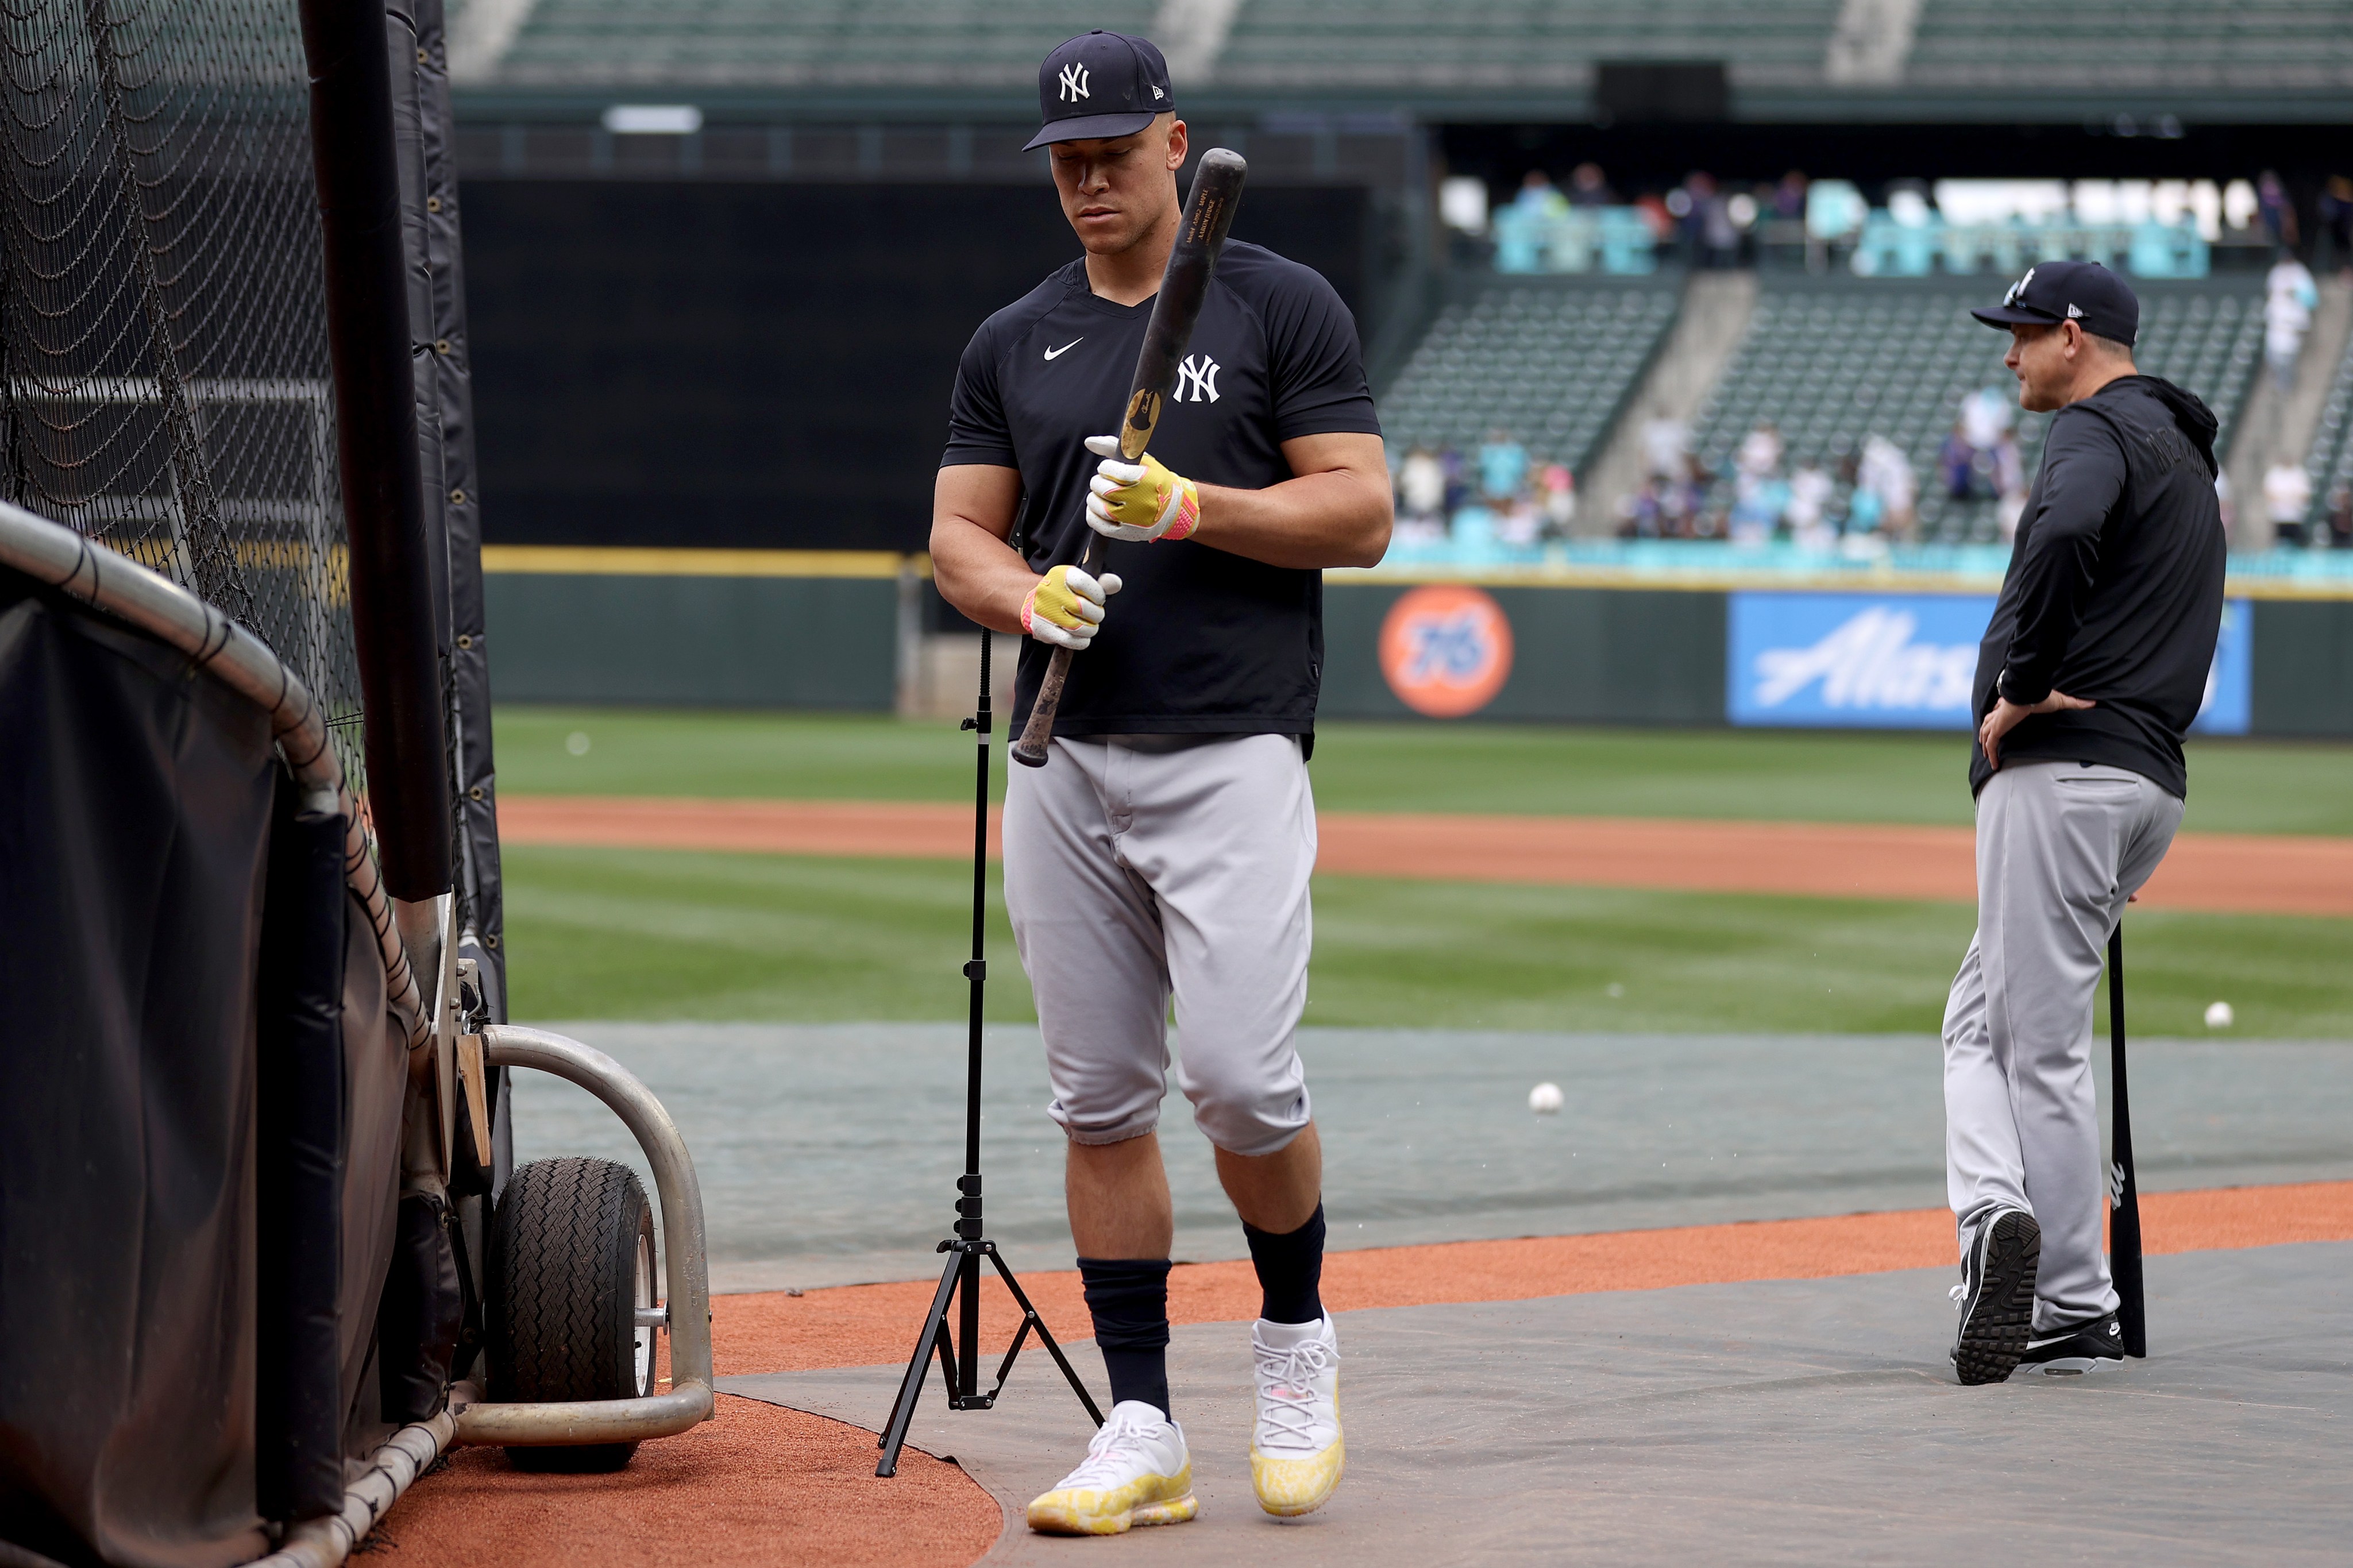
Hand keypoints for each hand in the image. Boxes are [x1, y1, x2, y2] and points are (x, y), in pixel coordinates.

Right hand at [1019, 564, 1121, 650]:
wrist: (1033, 605)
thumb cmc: (1062, 594)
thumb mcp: (1080, 583)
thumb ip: (1100, 583)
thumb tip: (1115, 583)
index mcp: (1060, 575)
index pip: (1083, 583)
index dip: (1097, 594)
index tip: (1097, 598)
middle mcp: (1051, 593)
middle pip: (1084, 608)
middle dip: (1096, 614)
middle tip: (1093, 613)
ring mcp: (1046, 613)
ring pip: (1081, 627)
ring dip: (1090, 628)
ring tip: (1087, 624)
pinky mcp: (1045, 631)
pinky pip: (1073, 641)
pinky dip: (1082, 640)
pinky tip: (1080, 634)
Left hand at [1083, 434, 1199, 542]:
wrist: (1175, 509)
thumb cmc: (1157, 482)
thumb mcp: (1142, 460)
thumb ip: (1114, 447)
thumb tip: (1089, 442)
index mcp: (1145, 478)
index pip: (1111, 470)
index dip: (1105, 467)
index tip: (1109, 468)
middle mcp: (1139, 500)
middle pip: (1103, 488)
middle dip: (1098, 482)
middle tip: (1104, 481)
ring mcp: (1133, 519)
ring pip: (1099, 506)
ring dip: (1094, 498)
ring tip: (1101, 495)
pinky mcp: (1127, 533)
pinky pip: (1100, 525)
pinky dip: (1093, 515)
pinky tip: (1098, 509)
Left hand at [1977, 690, 2095, 769]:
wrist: (2029, 693)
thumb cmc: (2042, 696)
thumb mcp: (2060, 701)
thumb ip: (2075, 704)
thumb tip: (2093, 703)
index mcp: (2012, 706)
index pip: (2002, 712)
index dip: (1999, 718)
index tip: (2000, 725)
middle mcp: (2001, 713)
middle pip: (1989, 723)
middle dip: (1987, 732)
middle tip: (1988, 743)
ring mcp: (1997, 722)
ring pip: (1985, 734)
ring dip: (1985, 744)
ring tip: (1988, 754)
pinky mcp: (1996, 729)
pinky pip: (1990, 745)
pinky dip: (1991, 754)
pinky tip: (1993, 765)